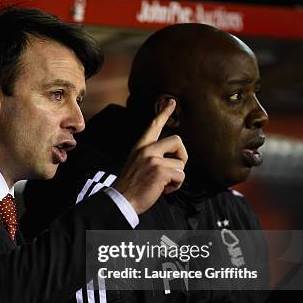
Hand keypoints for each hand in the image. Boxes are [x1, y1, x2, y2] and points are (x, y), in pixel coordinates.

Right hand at [113, 99, 187, 213]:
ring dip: (176, 177)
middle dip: (181, 156)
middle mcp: (146, 150)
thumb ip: (151, 157)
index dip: (164, 113)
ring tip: (162, 184)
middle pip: (177, 140)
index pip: (154, 126)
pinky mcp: (160, 171)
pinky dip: (175, 186)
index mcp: (140, 147)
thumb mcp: (137, 164)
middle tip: (174, 170)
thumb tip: (173, 160)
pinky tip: (162, 190)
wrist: (121, 200)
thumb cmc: (131, 187)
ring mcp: (153, 159)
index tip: (172, 102)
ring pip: (181, 164)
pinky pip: (180, 176)